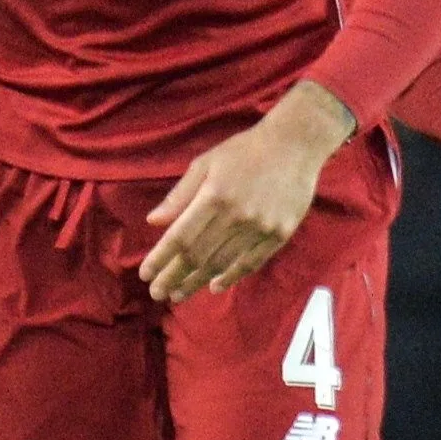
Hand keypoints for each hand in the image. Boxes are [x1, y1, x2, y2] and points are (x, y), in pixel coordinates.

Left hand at [139, 83, 352, 302]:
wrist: (295, 145)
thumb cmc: (244, 150)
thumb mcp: (206, 163)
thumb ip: (180, 195)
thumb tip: (153, 222)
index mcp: (214, 196)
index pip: (180, 237)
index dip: (161, 259)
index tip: (145, 274)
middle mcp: (237, 216)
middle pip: (199, 256)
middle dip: (174, 277)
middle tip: (157, 293)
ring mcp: (261, 228)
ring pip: (222, 264)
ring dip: (197, 283)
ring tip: (178, 295)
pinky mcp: (280, 234)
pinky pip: (251, 263)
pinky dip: (231, 277)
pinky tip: (214, 286)